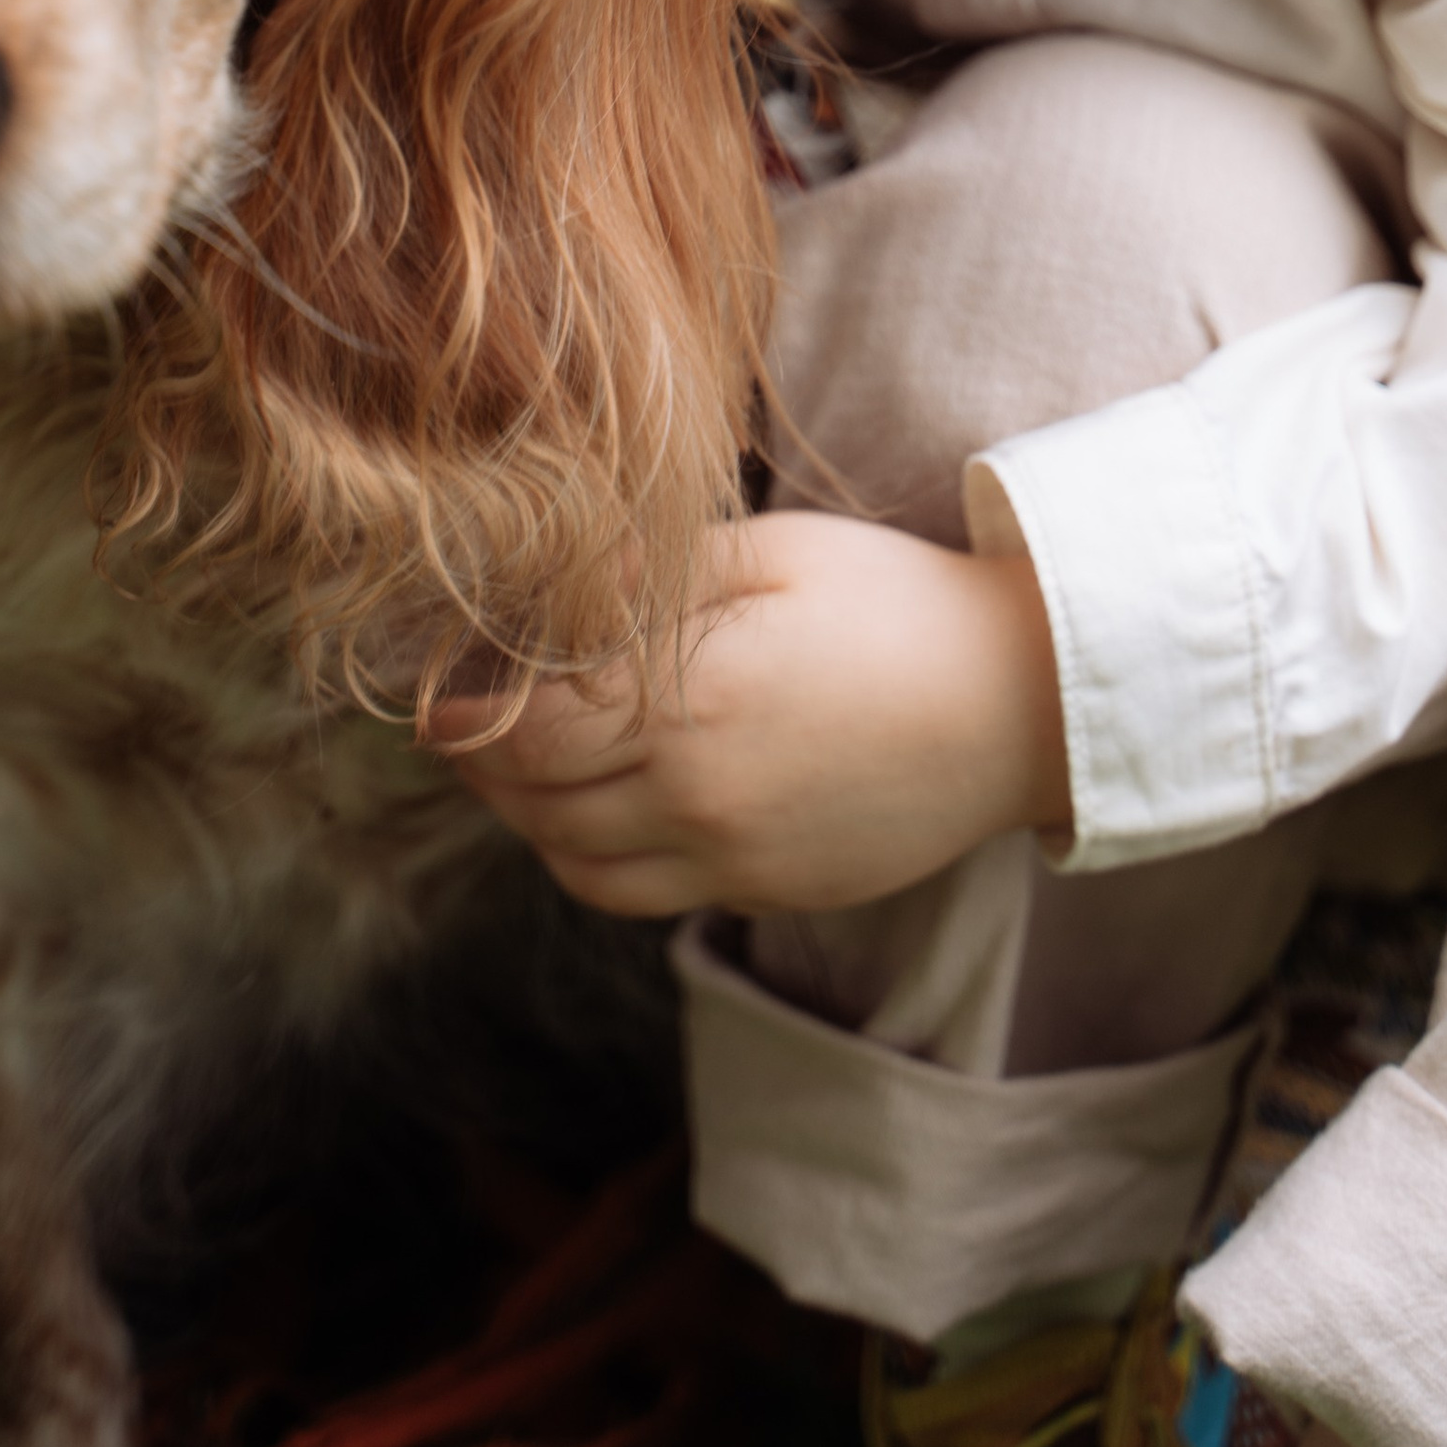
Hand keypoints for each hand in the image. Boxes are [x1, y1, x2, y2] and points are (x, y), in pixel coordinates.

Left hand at [430, 508, 1068, 917]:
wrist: (1018, 704)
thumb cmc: (895, 603)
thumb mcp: (769, 552)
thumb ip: (654, 579)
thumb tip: (558, 590)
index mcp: (692, 705)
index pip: (526, 732)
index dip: (462, 713)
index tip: (428, 685)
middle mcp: (698, 798)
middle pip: (536, 806)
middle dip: (482, 764)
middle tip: (459, 713)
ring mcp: (733, 857)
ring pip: (577, 867)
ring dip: (527, 820)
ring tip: (515, 762)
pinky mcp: (764, 889)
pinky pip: (641, 894)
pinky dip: (589, 860)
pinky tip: (591, 806)